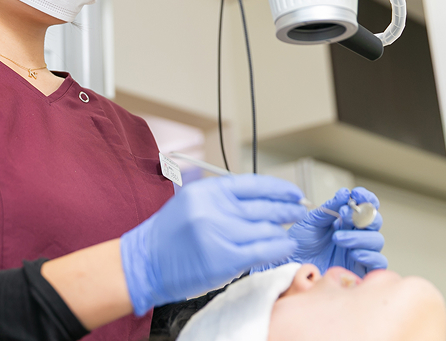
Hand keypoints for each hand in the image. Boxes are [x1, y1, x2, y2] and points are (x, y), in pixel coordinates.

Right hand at [120, 174, 306, 315]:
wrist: (146, 261)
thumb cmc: (169, 235)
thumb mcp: (192, 203)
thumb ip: (222, 199)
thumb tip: (261, 201)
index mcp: (207, 191)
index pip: (253, 184)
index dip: (279, 188)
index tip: (294, 193)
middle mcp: (214, 208)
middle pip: (264, 206)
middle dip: (287, 209)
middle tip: (299, 211)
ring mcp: (220, 233)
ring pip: (267, 229)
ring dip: (283, 232)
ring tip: (289, 234)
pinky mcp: (225, 259)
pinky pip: (263, 250)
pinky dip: (279, 248)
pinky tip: (285, 246)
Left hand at [254, 187, 386, 277]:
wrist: (290, 266)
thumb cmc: (299, 244)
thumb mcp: (311, 222)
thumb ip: (329, 209)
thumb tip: (345, 194)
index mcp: (344, 220)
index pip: (365, 205)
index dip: (366, 198)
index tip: (357, 194)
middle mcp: (355, 234)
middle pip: (374, 221)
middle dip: (361, 215)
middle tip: (343, 215)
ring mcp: (359, 251)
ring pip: (376, 240)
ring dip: (359, 236)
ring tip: (337, 238)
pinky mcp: (361, 270)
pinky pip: (378, 262)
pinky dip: (369, 255)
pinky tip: (354, 253)